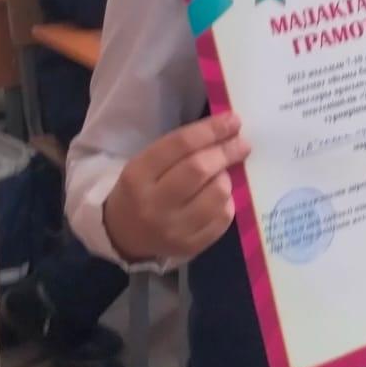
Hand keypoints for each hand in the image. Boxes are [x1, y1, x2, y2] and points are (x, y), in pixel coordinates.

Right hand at [103, 113, 250, 263]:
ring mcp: (173, 229)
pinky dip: (227, 202)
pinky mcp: (190, 246)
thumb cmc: (140, 190)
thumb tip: (227, 131)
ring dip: (226, 179)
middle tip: (242, 144)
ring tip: (221, 175)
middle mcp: (153, 204)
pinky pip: (223, 219)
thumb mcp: (145, 164)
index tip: (233, 121)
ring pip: (217, 195)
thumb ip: (180, 149)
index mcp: (138, 175)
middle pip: (199, 169)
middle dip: (226, 152)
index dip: (211, 130)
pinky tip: (219, 197)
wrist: (123, 236)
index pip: (180, 145)